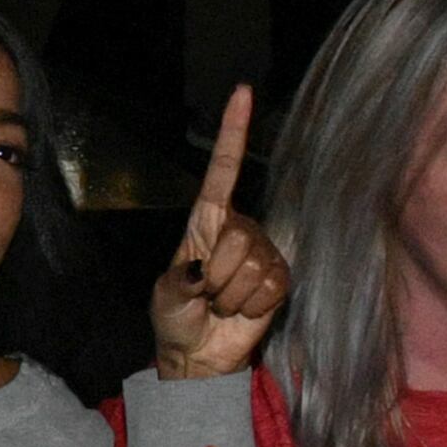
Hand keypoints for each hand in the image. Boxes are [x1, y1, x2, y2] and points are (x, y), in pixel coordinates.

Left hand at [149, 89, 287, 378]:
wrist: (197, 353)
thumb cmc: (176, 317)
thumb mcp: (166, 296)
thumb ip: (180, 281)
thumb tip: (200, 272)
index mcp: (206, 222)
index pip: (223, 171)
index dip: (233, 133)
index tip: (241, 92)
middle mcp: (239, 229)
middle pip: (238, 237)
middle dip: (217, 274)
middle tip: (206, 292)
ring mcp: (262, 252)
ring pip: (254, 265)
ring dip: (232, 294)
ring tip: (222, 302)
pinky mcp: (280, 278)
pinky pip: (271, 286)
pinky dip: (251, 305)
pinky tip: (242, 310)